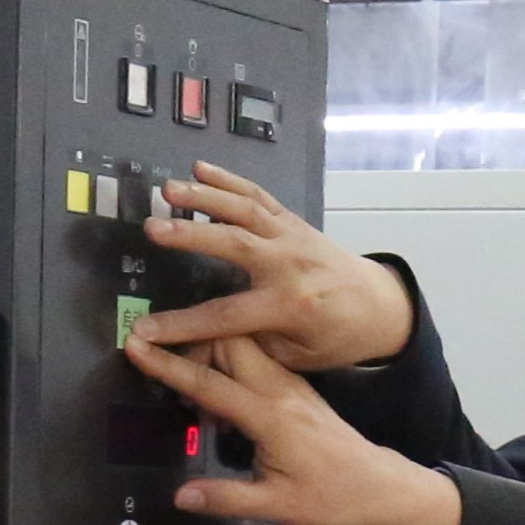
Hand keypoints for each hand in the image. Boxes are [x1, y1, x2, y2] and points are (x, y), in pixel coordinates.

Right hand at [120, 330, 465, 524]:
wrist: (380, 486)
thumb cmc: (333, 497)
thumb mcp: (278, 507)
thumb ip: (227, 499)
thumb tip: (181, 496)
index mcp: (271, 417)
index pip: (209, 383)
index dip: (169, 365)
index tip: (136, 346)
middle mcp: (280, 391)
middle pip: (228, 342)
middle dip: (192, 343)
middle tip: (164, 368)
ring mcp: (290, 385)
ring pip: (244, 345)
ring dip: (212, 351)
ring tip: (188, 382)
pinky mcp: (296, 388)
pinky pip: (257, 358)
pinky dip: (231, 362)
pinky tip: (220, 391)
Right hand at [137, 166, 416, 371]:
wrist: (380, 306)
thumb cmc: (336, 338)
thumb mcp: (296, 356)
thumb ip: (252, 344)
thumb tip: (200, 343)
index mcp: (291, 305)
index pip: (226, 316)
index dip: (183, 325)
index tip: (144, 331)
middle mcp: (290, 264)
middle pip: (235, 244)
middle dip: (191, 236)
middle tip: (152, 229)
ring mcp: (292, 236)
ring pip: (246, 210)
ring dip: (205, 197)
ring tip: (168, 189)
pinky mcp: (293, 221)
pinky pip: (259, 197)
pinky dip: (230, 181)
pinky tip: (201, 168)